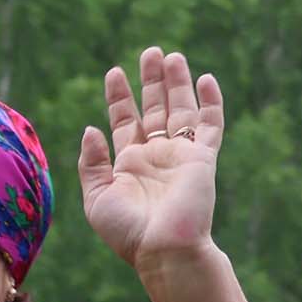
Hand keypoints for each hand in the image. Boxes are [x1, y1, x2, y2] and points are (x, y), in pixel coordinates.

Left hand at [78, 48, 222, 270]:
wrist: (164, 249)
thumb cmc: (128, 231)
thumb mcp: (96, 197)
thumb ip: (92, 162)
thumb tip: (90, 128)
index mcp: (129, 163)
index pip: (125, 120)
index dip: (120, 96)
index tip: (114, 71)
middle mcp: (156, 155)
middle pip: (156, 108)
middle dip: (152, 80)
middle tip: (151, 51)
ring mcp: (181, 155)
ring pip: (181, 110)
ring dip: (177, 83)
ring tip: (171, 55)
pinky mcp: (203, 159)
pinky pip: (210, 125)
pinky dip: (210, 102)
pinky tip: (206, 79)